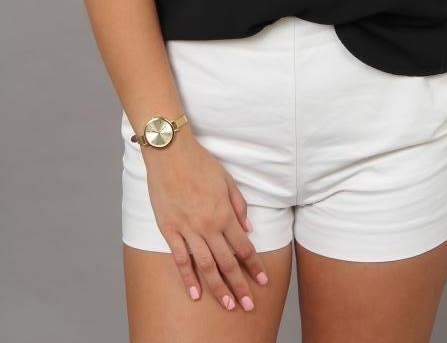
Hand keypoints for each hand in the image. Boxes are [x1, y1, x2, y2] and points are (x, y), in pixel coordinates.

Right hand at [142, 133, 269, 311]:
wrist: (170, 153)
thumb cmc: (200, 163)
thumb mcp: (227, 180)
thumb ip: (239, 206)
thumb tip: (248, 228)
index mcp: (224, 213)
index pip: (243, 247)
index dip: (255, 265)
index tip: (263, 280)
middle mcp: (208, 226)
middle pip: (227, 262)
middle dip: (240, 285)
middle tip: (249, 305)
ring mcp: (187, 230)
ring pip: (206, 266)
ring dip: (218, 288)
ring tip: (228, 305)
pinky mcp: (169, 230)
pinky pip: (181, 259)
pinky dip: (188, 278)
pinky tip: (195, 294)